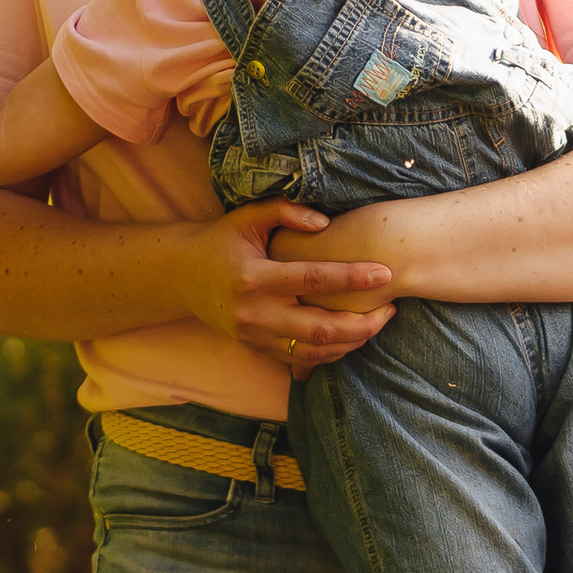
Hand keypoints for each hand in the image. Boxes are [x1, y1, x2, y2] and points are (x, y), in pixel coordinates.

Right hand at [173, 202, 393, 371]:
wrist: (181, 276)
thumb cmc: (222, 240)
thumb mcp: (248, 217)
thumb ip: (286, 212)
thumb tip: (325, 223)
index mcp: (255, 278)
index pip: (313, 280)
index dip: (352, 277)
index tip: (385, 272)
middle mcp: (256, 313)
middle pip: (320, 329)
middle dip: (363, 323)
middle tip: (391, 309)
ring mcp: (256, 337)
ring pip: (315, 352)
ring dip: (353, 342)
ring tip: (378, 323)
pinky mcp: (257, 349)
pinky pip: (302, 360)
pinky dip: (332, 352)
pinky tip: (353, 336)